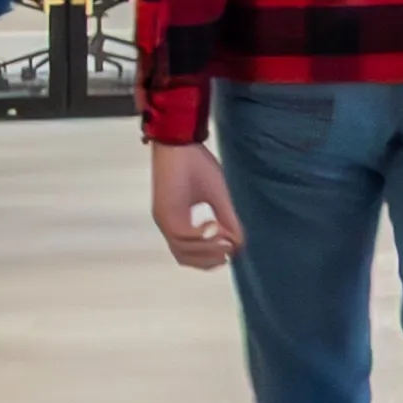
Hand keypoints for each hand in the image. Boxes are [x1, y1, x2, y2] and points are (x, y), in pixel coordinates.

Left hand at [149, 144, 243, 269]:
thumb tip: (238, 242)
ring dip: (206, 251)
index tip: (230, 253)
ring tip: (226, 243)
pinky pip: (182, 234)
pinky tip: (216, 227)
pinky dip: (201, 237)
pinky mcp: (165, 211)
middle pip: (184, 257)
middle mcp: (167, 224)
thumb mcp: (217, 195)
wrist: (180, 142)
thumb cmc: (196, 164)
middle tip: (229, 253)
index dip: (209, 259)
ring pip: (183, 250)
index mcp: (177, 220)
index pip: (189, 253)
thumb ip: (226, 218)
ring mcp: (164, 219)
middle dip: (209, 260)